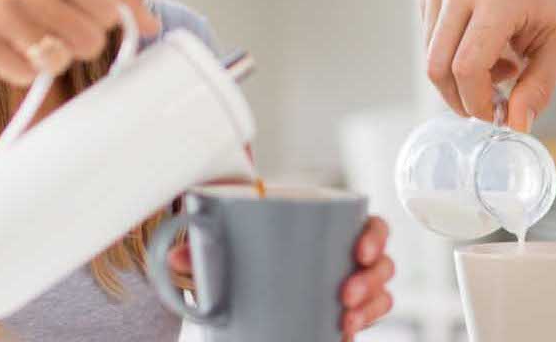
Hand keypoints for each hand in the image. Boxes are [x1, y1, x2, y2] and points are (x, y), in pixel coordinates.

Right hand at [0, 0, 159, 85]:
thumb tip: (154, 25)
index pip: (110, 6)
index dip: (111, 24)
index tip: (98, 23)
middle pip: (90, 40)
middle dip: (80, 45)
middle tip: (57, 34)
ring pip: (58, 61)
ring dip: (50, 60)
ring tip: (30, 41)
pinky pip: (25, 75)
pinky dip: (21, 70)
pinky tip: (6, 50)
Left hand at [168, 216, 394, 340]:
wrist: (238, 283)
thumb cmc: (240, 250)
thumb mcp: (223, 248)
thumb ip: (199, 251)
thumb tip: (174, 258)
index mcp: (325, 227)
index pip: (369, 224)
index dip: (374, 235)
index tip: (359, 251)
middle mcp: (343, 254)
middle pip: (381, 262)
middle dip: (371, 280)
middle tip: (345, 294)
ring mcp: (346, 284)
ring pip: (381, 292)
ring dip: (372, 306)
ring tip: (346, 319)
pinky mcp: (342, 312)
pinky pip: (370, 315)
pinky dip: (365, 322)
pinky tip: (345, 332)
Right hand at [421, 0, 555, 130]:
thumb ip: (538, 88)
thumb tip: (516, 126)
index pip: (467, 66)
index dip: (476, 101)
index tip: (495, 115)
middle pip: (438, 65)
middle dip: (460, 98)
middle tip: (490, 104)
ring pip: (430, 55)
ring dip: (459, 76)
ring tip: (499, 67)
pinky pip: (428, 39)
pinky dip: (451, 55)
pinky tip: (484, 47)